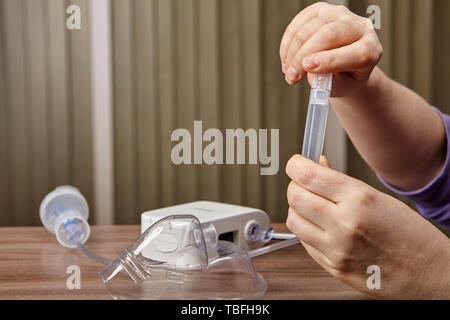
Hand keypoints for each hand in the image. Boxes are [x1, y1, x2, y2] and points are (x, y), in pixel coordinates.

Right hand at [280, 2, 382, 96]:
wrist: (346, 62)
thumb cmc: (347, 76)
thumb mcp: (343, 87)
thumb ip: (331, 83)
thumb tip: (311, 73)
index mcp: (369, 49)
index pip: (353, 52)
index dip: (329, 60)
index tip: (307, 67)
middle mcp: (358, 26)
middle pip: (328, 35)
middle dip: (302, 56)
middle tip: (292, 77)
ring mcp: (338, 14)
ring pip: (307, 30)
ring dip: (291, 53)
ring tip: (289, 73)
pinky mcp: (320, 10)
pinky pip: (297, 25)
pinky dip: (287, 45)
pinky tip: (287, 60)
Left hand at [286, 155, 449, 298]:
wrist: (429, 274)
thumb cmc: (410, 234)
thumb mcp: (378, 198)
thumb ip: (341, 183)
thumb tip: (316, 166)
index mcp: (359, 200)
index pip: (308, 175)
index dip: (295, 166)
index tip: (295, 164)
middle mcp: (344, 225)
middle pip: (294, 196)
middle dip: (294, 185)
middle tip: (302, 184)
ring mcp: (336, 250)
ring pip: (293, 220)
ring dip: (297, 209)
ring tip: (312, 206)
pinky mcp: (332, 268)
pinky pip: (304, 242)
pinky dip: (306, 230)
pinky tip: (321, 227)